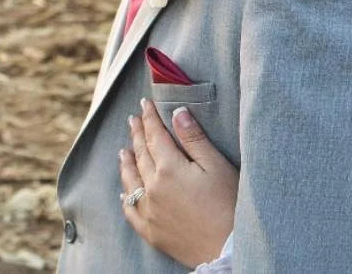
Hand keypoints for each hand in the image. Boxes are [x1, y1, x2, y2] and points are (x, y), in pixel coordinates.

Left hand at [119, 98, 238, 267]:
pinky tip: (124, 190)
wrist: (225, 247)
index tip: (145, 103)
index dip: (150, 118)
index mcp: (170, 168)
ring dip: (127, 161)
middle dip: (138, 134)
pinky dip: (125, 195)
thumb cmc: (227, 203)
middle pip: (142, 154)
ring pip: (131, 180)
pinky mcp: (150, 231)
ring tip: (124, 149)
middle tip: (133, 119)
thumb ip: (194, 138)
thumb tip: (177, 113)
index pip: (156, 136)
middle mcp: (153, 188)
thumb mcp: (216, 164)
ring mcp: (149, 210)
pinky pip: (130, 209)